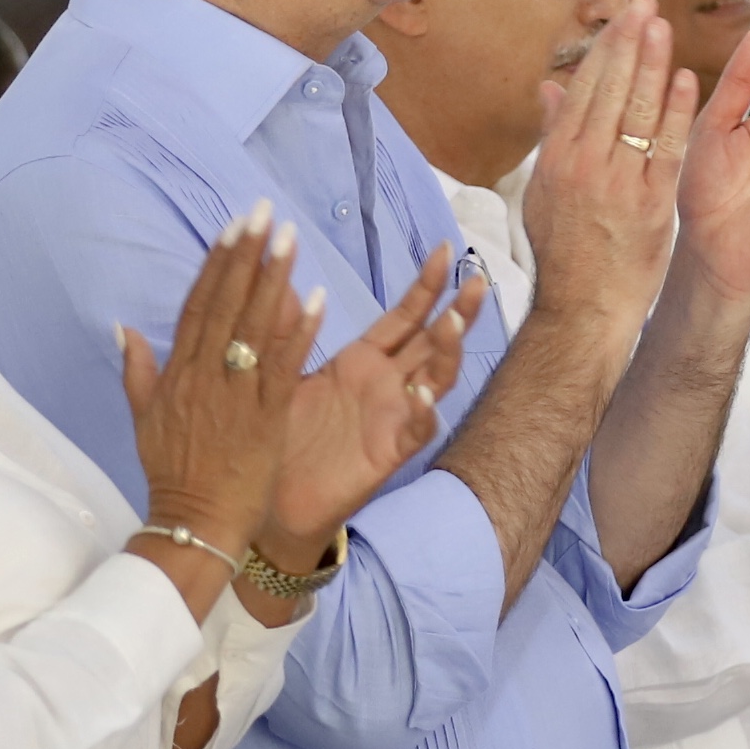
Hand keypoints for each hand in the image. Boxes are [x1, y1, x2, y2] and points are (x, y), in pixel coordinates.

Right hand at [121, 210, 324, 555]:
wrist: (194, 522)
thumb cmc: (171, 474)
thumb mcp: (143, 420)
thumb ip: (137, 370)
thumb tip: (123, 328)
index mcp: (178, 373)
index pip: (199, 306)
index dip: (217, 264)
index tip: (233, 228)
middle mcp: (205, 375)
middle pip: (226, 303)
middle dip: (245, 255)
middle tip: (263, 212)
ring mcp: (235, 394)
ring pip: (255, 325)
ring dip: (273, 279)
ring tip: (289, 238)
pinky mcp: (265, 416)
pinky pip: (284, 366)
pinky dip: (299, 331)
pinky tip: (316, 298)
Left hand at [267, 252, 482, 552]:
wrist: (272, 499)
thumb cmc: (280, 435)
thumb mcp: (281, 369)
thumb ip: (284, 323)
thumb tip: (275, 266)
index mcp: (364, 361)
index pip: (405, 316)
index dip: (426, 285)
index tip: (443, 249)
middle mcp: (387, 385)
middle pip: (433, 340)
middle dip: (458, 311)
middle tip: (477, 279)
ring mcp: (393, 417)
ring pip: (435, 378)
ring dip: (447, 352)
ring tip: (453, 323)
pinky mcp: (388, 452)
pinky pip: (416, 430)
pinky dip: (424, 411)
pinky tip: (424, 393)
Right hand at [522, 0, 690, 335]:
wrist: (584, 309)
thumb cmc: (565, 252)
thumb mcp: (544, 192)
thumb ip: (552, 136)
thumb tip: (548, 88)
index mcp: (556, 158)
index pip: (583, 89)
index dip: (605, 48)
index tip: (623, 16)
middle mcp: (583, 164)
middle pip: (607, 90)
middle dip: (628, 42)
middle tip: (646, 3)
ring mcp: (617, 182)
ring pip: (634, 111)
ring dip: (650, 63)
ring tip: (662, 26)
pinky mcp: (650, 203)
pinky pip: (664, 148)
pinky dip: (673, 110)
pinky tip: (684, 79)